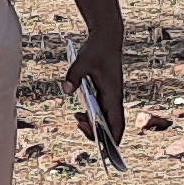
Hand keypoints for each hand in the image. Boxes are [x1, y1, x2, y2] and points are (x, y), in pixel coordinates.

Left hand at [65, 25, 127, 147]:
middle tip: (79, 125)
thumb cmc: (98, 49)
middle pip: (111, 125)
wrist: (107, 37)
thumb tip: (66, 90)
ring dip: (93, 124)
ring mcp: (111, 95)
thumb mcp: (83, 61)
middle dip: (97, 132)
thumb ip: (74, 76)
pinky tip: (80, 114)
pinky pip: (101, 111)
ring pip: (106, 119)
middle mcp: (114, 98)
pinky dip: (92, 116)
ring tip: (77, 120)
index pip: (117, 123)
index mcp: (113, 94)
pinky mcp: (106, 92)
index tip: (103, 147)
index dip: (113, 139)